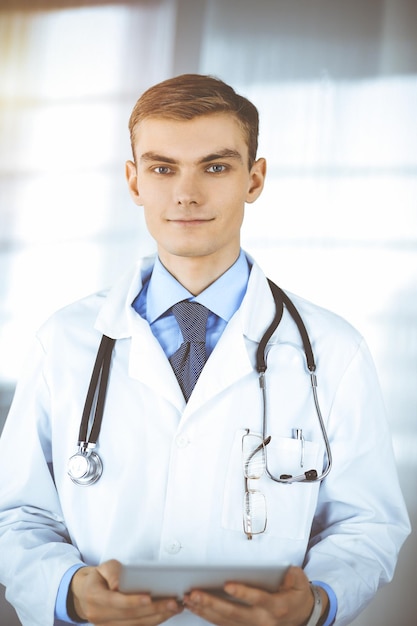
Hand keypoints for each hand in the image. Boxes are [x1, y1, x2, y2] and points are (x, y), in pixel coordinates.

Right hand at [70, 559, 182, 624]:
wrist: (85, 593)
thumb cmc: (99, 577)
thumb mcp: (103, 567)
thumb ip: (112, 572)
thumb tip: (119, 584)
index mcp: (95, 597)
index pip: (116, 602)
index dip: (133, 601)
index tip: (149, 598)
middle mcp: (99, 615)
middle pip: (130, 615)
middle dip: (153, 610)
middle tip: (173, 602)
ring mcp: (107, 625)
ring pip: (135, 625)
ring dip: (157, 617)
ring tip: (175, 608)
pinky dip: (152, 621)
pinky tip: (165, 614)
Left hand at [183, 566, 327, 625]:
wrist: (302, 617)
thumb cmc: (297, 596)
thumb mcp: (300, 583)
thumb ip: (293, 575)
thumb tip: (286, 568)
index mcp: (276, 606)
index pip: (257, 599)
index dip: (243, 593)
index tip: (228, 585)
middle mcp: (262, 620)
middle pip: (234, 613)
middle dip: (212, 603)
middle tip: (196, 594)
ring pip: (225, 621)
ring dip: (205, 611)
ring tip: (189, 600)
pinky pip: (224, 625)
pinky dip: (208, 617)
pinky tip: (196, 608)